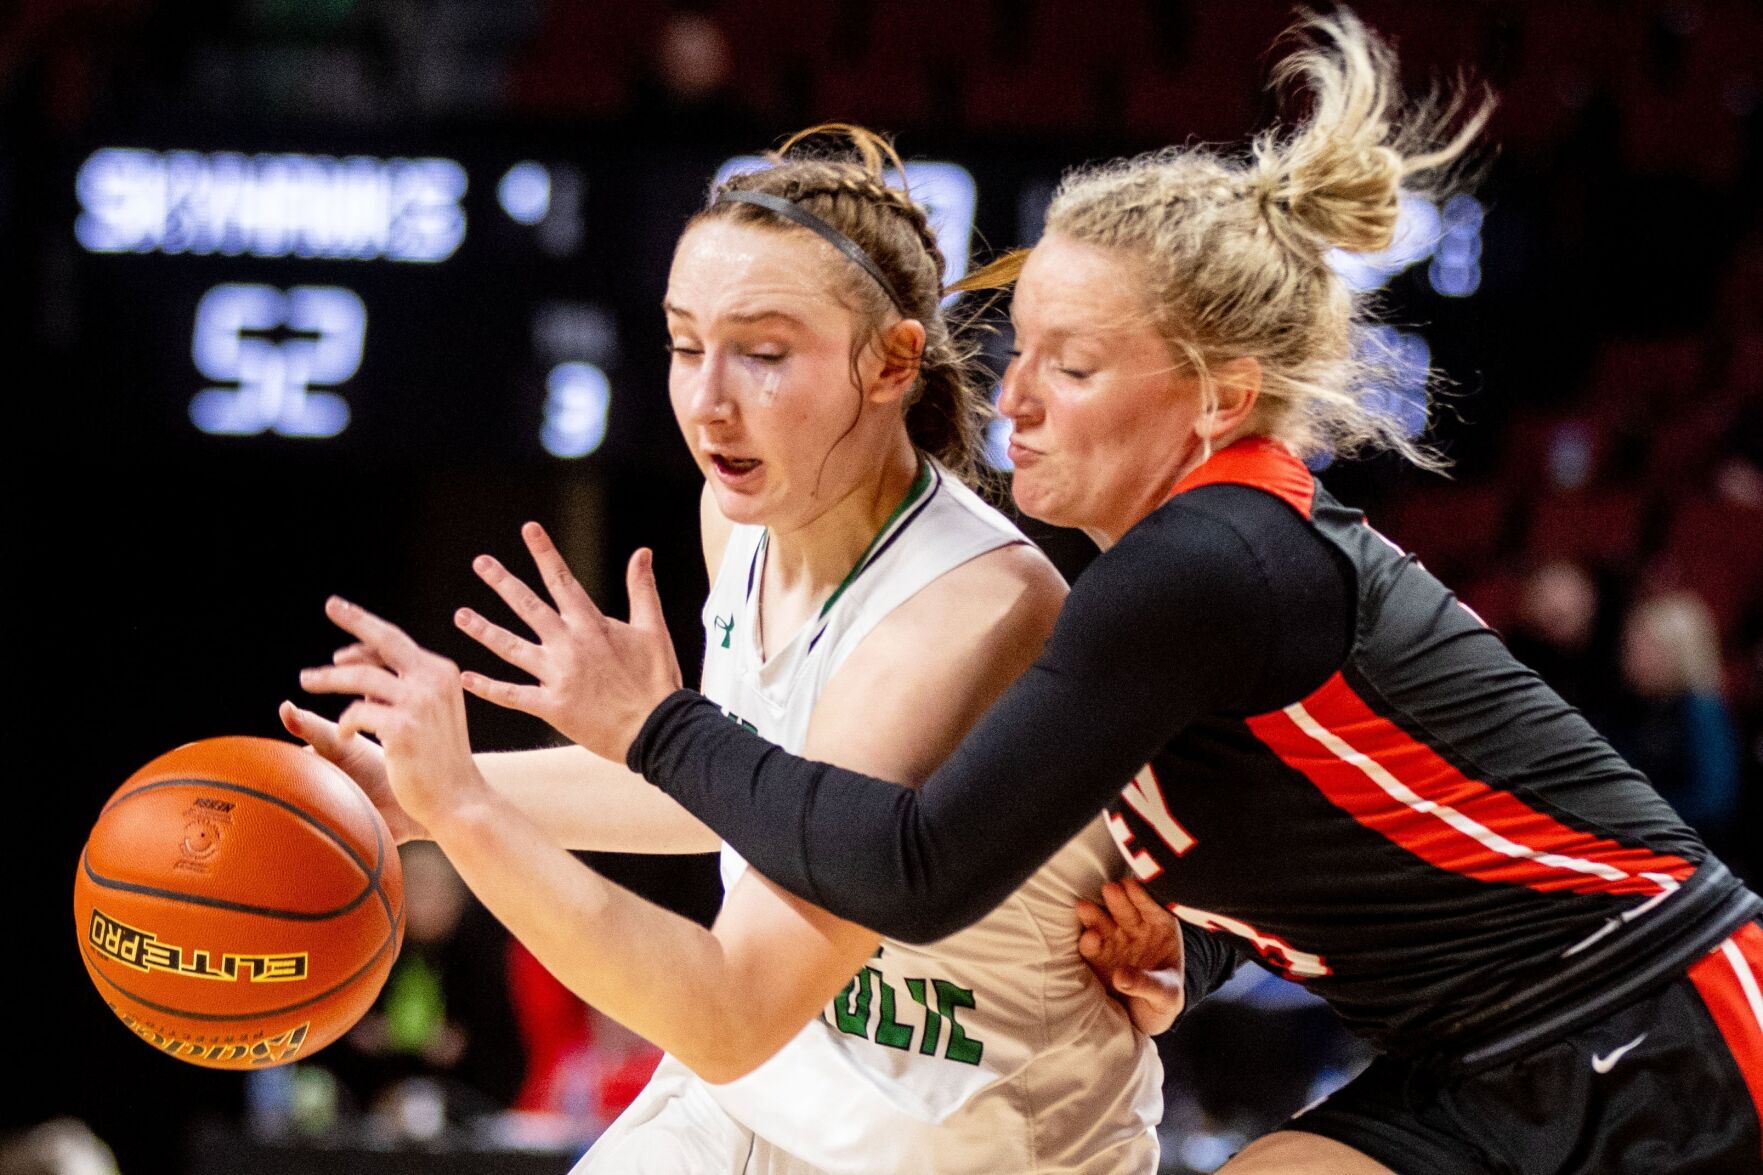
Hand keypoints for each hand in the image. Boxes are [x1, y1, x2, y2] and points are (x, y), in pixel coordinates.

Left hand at [298, 597, 488, 833]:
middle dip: (356, 618)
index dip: (366, 639)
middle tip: (332, 604)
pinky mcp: (403, 728)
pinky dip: (344, 722)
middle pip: (385, 640)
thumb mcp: (426, 712)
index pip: (397, 645)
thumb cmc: (438, 759)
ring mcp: (419, 702)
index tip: (342, 648)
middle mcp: (433, 680)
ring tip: (307, 682)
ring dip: (329, 677)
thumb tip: (352, 665)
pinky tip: (343, 734)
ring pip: (361, 677)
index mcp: (441, 673)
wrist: (458, 797)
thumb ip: (397, 687)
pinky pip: (356, 713)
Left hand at [453, 521, 682, 762]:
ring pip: (511, 648)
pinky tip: (466, 677)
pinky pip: (512, 695)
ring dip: (484, 630)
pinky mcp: (552, 706)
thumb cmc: (658, 680)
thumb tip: (642, 552)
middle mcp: (570, 645)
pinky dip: (488, 688)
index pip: (562, 580)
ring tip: (461, 615)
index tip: (529, 529)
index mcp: (592, 625)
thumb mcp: (653, 629)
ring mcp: (558, 676)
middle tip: (481, 563)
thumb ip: (642, 589)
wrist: (657, 729)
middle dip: (503, 582)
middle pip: (528, 607)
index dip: (545, 552)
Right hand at [1075, 878, 1185, 1035]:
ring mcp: (1114, 940)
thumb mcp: (1166, 995)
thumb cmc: (1163, 998)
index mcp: (1160, 929)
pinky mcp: (1097, 956)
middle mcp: (1135, 929)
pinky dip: (1088, 942)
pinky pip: (1090, 946)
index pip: (1153, 908)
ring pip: (1103, 923)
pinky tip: (1088, 937)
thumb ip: (1147, 983)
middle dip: (1118, 900)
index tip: (1133, 887)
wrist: (1146, 1016)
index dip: (1144, 897)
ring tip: (1084, 908)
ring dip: (1094, 916)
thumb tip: (1121, 977)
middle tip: (1110, 890)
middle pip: (1125, 911)